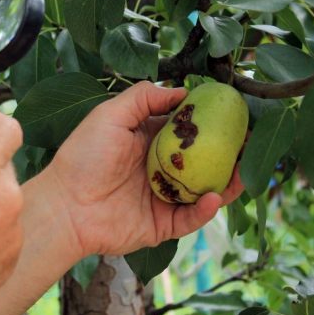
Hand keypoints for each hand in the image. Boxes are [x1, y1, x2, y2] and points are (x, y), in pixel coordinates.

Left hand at [45, 82, 242, 256]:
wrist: (66, 206)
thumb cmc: (84, 157)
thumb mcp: (111, 115)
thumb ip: (143, 97)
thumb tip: (181, 90)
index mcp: (147, 140)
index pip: (185, 129)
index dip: (209, 121)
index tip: (233, 112)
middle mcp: (158, 167)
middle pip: (200, 160)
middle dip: (226, 151)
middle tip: (248, 142)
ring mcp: (162, 196)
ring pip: (202, 189)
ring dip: (225, 181)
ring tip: (242, 170)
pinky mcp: (162, 224)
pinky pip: (190, 218)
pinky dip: (205, 209)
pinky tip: (213, 196)